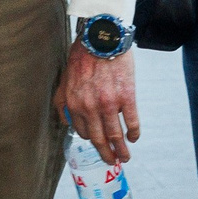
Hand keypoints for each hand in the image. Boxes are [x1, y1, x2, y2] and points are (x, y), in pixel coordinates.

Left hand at [55, 45, 140, 164]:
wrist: (101, 38)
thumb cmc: (82, 56)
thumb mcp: (65, 80)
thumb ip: (63, 102)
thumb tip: (67, 123)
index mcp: (74, 104)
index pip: (83, 132)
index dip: (91, 140)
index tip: (98, 144)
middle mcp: (90, 107)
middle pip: (99, 139)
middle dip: (106, 154)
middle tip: (112, 161)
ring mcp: (109, 103)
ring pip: (116, 135)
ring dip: (121, 150)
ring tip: (125, 157)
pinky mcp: (126, 96)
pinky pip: (132, 122)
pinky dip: (134, 133)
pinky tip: (134, 137)